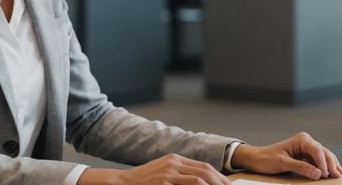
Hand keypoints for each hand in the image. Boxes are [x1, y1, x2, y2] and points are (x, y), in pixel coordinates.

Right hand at [77, 154, 230, 184]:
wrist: (121, 183)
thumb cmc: (142, 182)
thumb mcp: (162, 174)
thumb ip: (178, 176)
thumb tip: (197, 183)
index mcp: (175, 159)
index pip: (203, 166)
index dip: (217, 176)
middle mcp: (174, 162)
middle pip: (205, 170)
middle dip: (220, 182)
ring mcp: (169, 171)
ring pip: (200, 177)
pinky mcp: (164, 181)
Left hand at [231, 132, 341, 179]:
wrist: (257, 159)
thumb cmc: (267, 159)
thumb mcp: (283, 163)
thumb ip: (301, 167)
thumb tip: (317, 173)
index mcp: (301, 139)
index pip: (317, 150)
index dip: (323, 162)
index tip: (324, 174)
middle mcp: (306, 141)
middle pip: (323, 152)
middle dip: (331, 163)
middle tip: (337, 175)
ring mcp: (307, 149)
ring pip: (324, 156)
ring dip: (331, 165)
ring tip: (338, 174)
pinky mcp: (306, 156)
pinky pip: (318, 161)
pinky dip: (325, 166)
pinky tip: (331, 172)